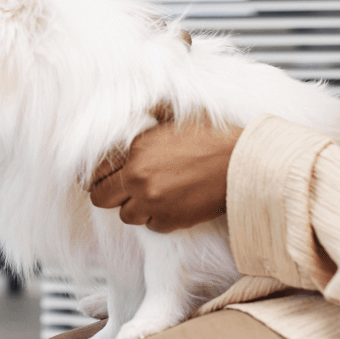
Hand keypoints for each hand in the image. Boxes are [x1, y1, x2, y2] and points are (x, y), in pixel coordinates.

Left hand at [87, 116, 238, 232]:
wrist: (245, 160)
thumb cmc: (214, 135)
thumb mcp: (174, 114)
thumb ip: (148, 114)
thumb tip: (134, 111)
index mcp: (135, 150)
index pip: (94, 173)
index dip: (98, 176)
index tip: (105, 177)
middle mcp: (138, 178)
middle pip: (101, 199)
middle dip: (110, 194)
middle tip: (124, 190)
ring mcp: (154, 202)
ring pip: (126, 216)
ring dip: (135, 207)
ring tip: (152, 195)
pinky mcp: (172, 220)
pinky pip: (152, 227)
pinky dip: (158, 218)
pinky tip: (171, 204)